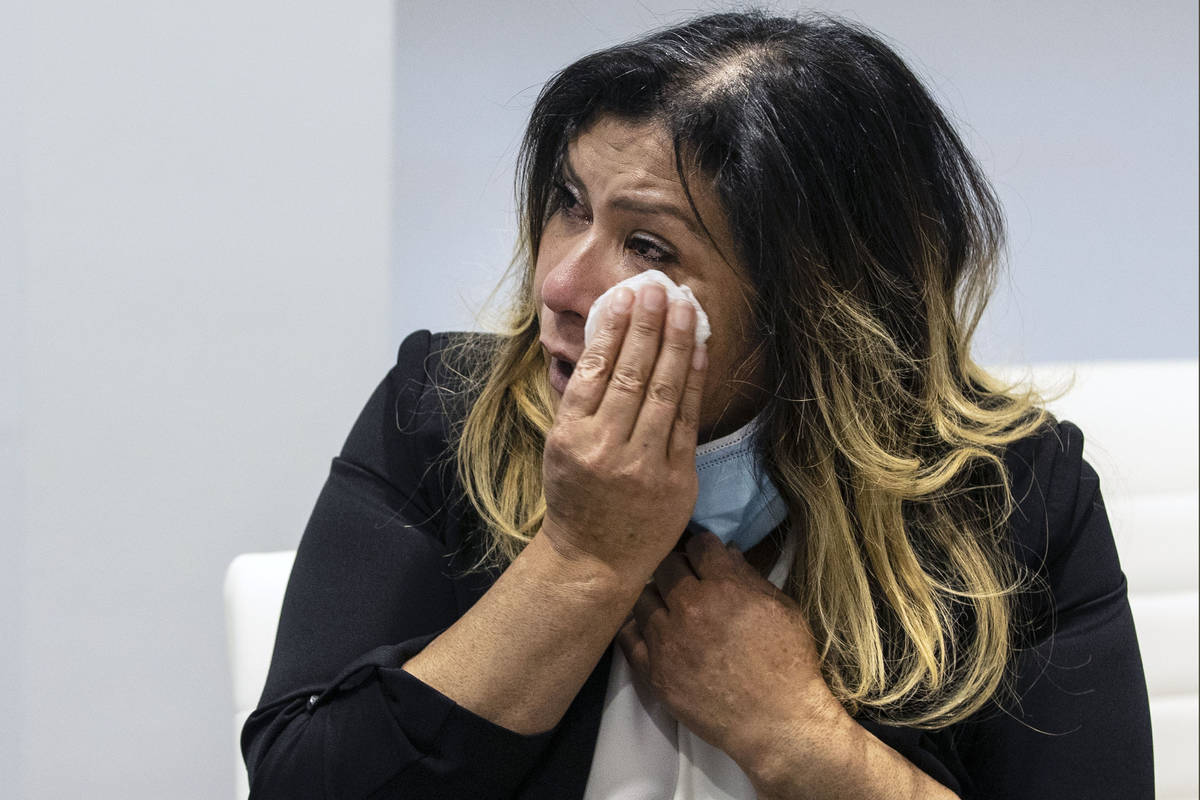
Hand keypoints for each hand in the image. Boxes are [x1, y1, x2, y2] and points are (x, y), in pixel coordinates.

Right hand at [541, 283, 707, 584]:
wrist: (594, 559)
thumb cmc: (575, 496)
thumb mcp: (560, 446)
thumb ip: (580, 400)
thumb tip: (606, 341)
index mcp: (572, 437)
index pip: (595, 371)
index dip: (613, 329)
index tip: (626, 297)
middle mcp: (607, 449)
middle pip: (632, 374)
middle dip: (648, 325)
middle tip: (659, 288)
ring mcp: (645, 466)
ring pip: (665, 391)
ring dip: (676, 343)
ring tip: (684, 306)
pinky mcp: (677, 479)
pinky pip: (688, 419)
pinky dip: (694, 380)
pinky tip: (697, 349)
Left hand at [617, 530, 850, 785]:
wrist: (777, 723)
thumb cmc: (788, 663)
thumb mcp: (783, 609)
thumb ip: (750, 577)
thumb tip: (725, 552)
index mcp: (725, 586)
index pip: (697, 545)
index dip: (702, 547)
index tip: (704, 556)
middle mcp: (690, 607)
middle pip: (666, 565)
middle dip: (678, 567)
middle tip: (686, 579)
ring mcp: (667, 639)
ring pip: (643, 596)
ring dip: (657, 596)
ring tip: (669, 606)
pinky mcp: (654, 670)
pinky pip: (628, 636)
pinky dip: (638, 627)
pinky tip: (650, 628)